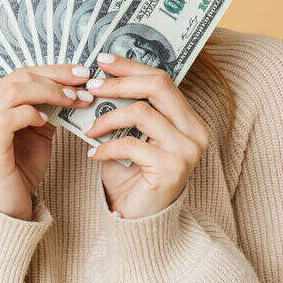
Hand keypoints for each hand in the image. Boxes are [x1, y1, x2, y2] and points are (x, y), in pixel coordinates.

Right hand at [0, 64, 92, 220]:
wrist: (4, 209)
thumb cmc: (18, 171)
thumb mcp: (34, 132)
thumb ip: (43, 108)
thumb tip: (71, 87)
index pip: (19, 74)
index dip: (52, 70)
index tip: (79, 72)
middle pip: (18, 77)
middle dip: (56, 78)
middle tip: (83, 85)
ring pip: (15, 91)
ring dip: (50, 93)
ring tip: (73, 100)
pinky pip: (11, 115)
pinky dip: (32, 114)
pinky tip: (45, 121)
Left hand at [83, 53, 210, 218]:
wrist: (140, 222)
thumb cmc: (133, 177)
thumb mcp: (130, 137)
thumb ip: (124, 110)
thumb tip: (96, 80)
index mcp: (187, 119)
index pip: (161, 79)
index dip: (131, 67)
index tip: (103, 60)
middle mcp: (195, 131)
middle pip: (158, 86)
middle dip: (120, 82)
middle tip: (92, 87)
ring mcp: (187, 150)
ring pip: (142, 112)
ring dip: (107, 118)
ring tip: (88, 129)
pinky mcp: (172, 169)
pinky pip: (131, 144)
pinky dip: (107, 147)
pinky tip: (94, 154)